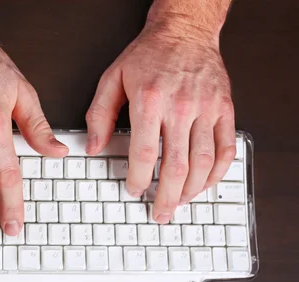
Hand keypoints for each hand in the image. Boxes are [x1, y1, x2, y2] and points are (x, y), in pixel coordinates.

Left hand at [86, 21, 235, 222]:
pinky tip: (204, 184)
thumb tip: (95, 147)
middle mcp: (180, 107)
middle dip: (165, 196)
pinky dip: (216, 172)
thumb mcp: (112, 79)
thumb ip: (100, 115)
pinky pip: (225, 148)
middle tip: (158, 213)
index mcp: (150, 101)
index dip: (138, 178)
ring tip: (178, 202)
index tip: (134, 190)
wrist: (185, 31)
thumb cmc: (148, 55)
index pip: (145, 153)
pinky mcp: (225, 109)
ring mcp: (207, 109)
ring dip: (190, 190)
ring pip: (203, 162)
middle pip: (175, 165)